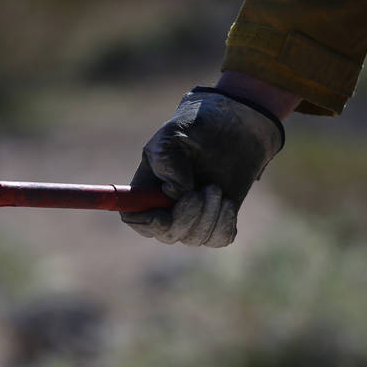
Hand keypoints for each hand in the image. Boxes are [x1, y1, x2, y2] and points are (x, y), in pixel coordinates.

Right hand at [121, 87, 283, 246]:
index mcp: (146, 188)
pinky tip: (226, 201)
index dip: (147, 222)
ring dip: (208, 214)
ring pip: (194, 238)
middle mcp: (165, 209)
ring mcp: (191, 219)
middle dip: (185, 217)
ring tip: (215, 187)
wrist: (232, 127)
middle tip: (202, 190)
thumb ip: (167, 164)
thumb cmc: (195, 128)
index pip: (134, 218)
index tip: (164, 214)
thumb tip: (175, 195)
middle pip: (166, 234)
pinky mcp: (217, 222)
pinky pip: (219, 239)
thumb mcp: (172, 136)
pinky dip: (224, 222)